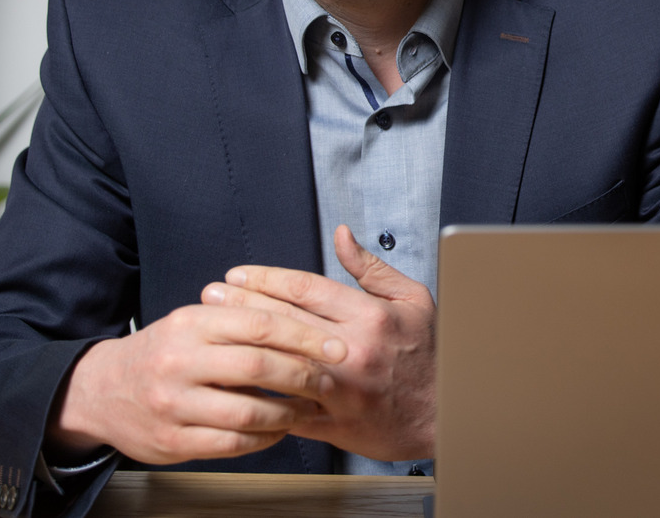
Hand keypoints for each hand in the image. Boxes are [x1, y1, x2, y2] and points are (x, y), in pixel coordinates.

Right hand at [45, 302, 346, 465]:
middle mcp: (180, 361)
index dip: (305, 335)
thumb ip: (238, 318)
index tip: (336, 345)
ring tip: (308, 409)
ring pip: (248, 410)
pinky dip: (264, 438)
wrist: (100, 391)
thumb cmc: (160, 353)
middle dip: (304, 374)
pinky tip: (278, 430)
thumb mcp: (191, 322)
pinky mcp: (173, 441)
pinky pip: (233, 443)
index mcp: (191, 323)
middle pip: (258, 366)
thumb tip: (302, 315)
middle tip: (330, 380)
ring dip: (288, 413)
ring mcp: (175, 404)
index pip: (260, 323)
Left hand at [202, 225, 437, 460]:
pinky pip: (288, 409)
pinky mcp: (336, 423)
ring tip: (212, 333)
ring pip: (280, 364)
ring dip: (241, 347)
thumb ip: (372, 267)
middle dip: (241, 305)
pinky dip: (259, 397)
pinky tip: (233, 385)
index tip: (238, 274)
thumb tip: (341, 235)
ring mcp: (343, 390)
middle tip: (211, 295)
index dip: (265, 278)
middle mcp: (354, 351)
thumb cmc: (431, 353)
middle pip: (283, 322)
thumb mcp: (413, 298)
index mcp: (372, 316)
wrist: (448, 413)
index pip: (305, 289)